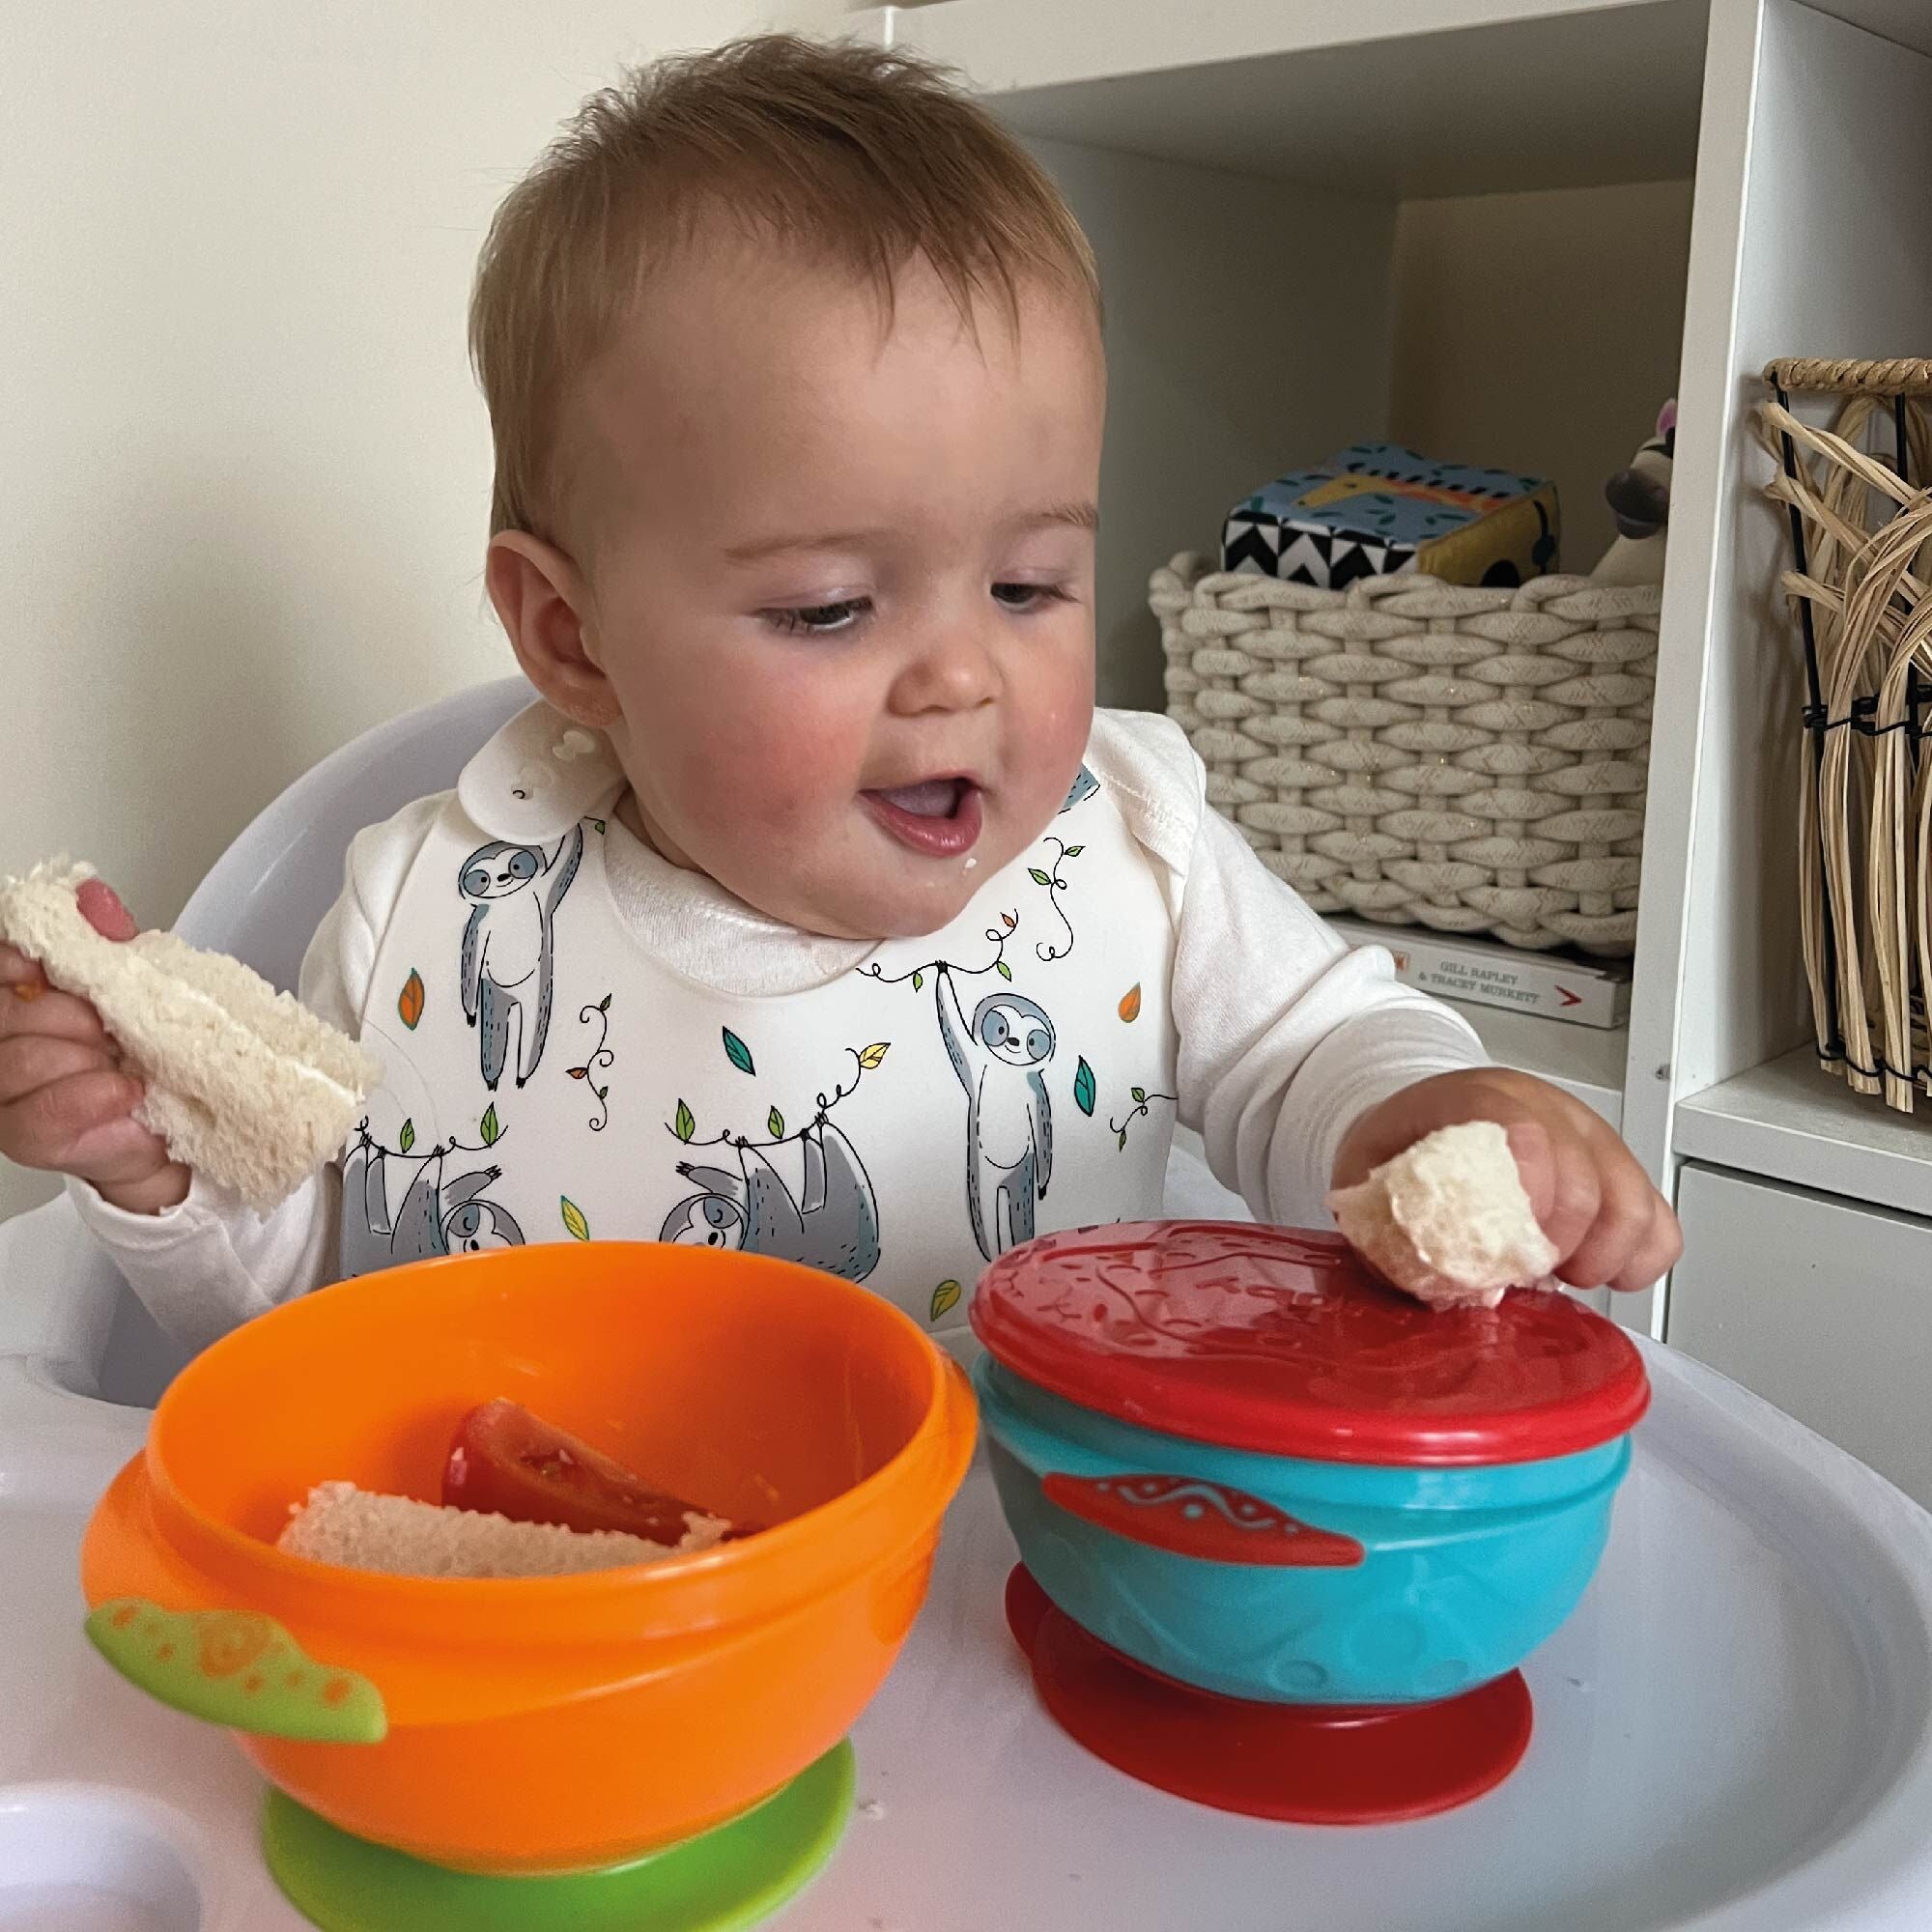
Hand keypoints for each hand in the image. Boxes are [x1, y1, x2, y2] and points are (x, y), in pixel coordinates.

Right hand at [0, 880, 190, 1214]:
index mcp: (22, 996)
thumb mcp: (138, 988)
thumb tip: (92, 898)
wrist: (173, 1126)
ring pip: (20, 1061)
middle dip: (73, 1016)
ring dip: (84, 1060)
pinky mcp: (26, 1138)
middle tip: (113, 1031)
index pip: (1, 964)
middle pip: (8, 1012)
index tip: (56, 966)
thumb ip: (108, 941)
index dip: (20, 959)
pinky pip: (41, 1115)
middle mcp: (3, 1041)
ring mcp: (6, 1093)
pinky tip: (125, 1091)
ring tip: (125, 1067)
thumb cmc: (146, 1055)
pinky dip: (90, 1098)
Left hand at [1332, 1066, 1680, 1292]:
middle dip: (1557, 1246)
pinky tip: (1596, 1271)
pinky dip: (1638, 1260)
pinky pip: (1659, 1222)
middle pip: (1584, 1179)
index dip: (1528, 1188)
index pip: (1519, 1127)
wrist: (1427, 1118)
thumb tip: (1438, 1289)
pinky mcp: (1620, 1169)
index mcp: (1474, 1099)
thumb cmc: (1401, 1150)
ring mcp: (1591, 1137)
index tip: (1514, 1246)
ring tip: (1558, 1273)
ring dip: (1600, 1258)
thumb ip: (1388, 1232)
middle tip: (1523, 1274)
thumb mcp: (1367, 1178)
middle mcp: (1544, 1109)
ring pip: (1632, 1203)